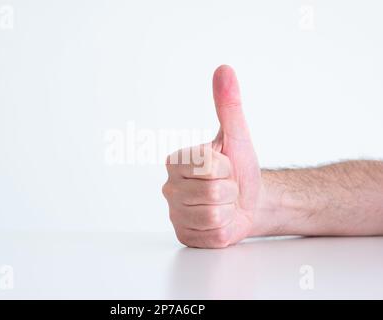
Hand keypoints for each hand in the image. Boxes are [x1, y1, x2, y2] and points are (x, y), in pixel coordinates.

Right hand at [162, 65, 261, 247]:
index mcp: (175, 161)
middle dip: (230, 189)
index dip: (226, 166)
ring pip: (213, 214)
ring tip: (225, 203)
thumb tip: (224, 69)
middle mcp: (169, 188)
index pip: (207, 165)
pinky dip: (226, 228)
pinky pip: (213, 234)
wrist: (250, 200)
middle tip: (227, 186)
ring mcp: (175, 214)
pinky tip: (222, 219)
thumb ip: (228, 105)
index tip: (224, 166)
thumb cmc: (240, 168)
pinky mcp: (185, 236)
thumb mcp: (237, 136)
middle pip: (212, 192)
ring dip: (229, 209)